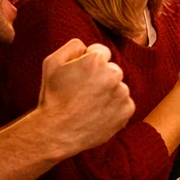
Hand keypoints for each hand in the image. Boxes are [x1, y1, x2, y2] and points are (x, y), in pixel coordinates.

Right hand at [37, 39, 134, 153]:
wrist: (57, 132)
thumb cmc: (52, 98)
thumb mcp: (52, 63)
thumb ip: (71, 47)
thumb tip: (86, 46)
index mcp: (96, 60)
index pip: (101, 52)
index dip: (88, 63)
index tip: (80, 76)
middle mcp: (113, 73)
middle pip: (111, 69)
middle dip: (100, 77)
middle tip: (83, 92)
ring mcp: (122, 93)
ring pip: (118, 87)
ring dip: (108, 93)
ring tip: (89, 105)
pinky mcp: (127, 109)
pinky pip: (124, 103)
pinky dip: (114, 108)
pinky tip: (98, 114)